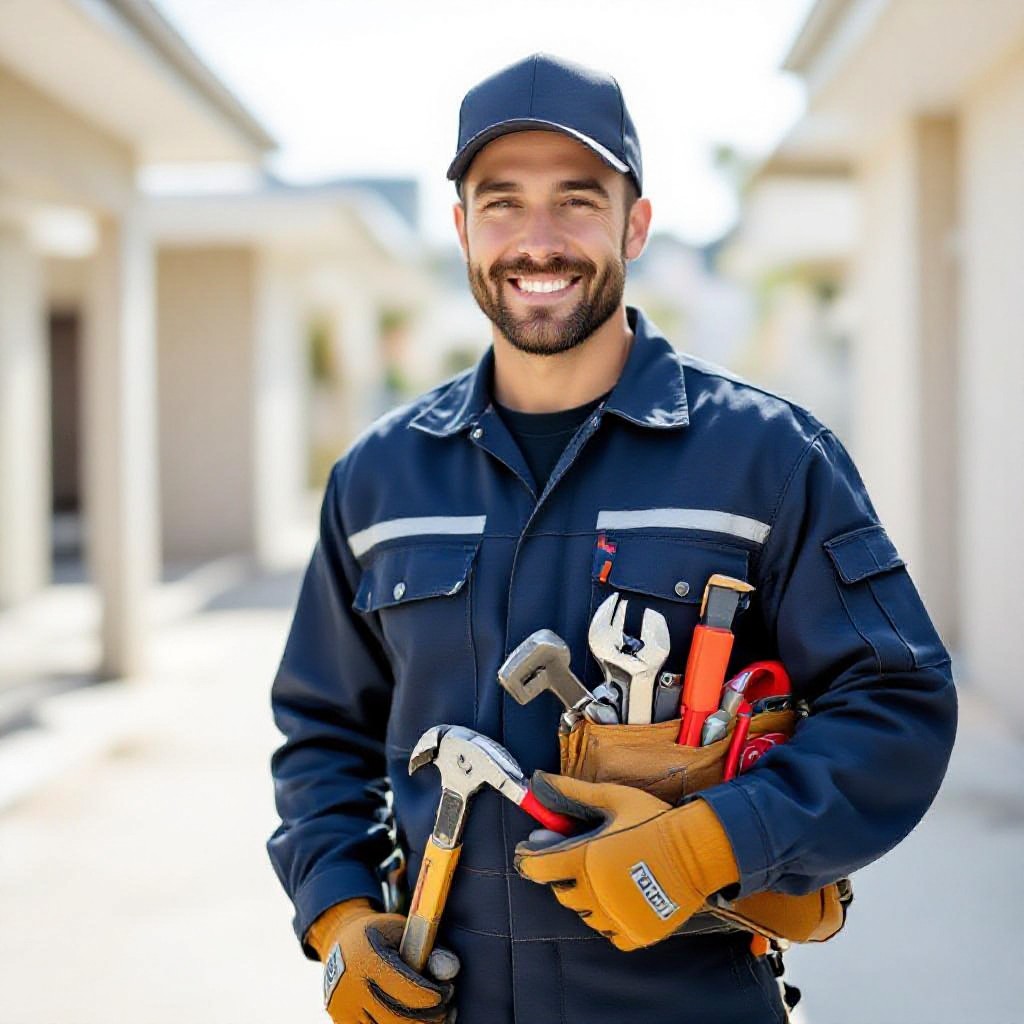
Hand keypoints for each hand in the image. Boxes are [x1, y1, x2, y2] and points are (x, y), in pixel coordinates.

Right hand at [307, 898, 459, 1023]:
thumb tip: (451, 970)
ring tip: (434, 1018)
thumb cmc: (379, 934)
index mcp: (367, 960)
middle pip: (398, 1021)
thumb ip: (429, 948)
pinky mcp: (343, 1023)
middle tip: (446, 1009)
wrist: (339, 941)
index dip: (433, 996)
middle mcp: (351, 990)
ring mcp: (344, 1011)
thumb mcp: (402, 930)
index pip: (407, 990)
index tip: (447, 991)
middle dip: (430, 1019)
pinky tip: (412, 1020)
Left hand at [514, 773, 738, 950]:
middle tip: (578, 856)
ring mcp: (616, 917)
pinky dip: (610, 918)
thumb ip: (572, 792)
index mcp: (586, 859)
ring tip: (604, 874)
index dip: (530, 859)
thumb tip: (541, 780)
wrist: (699, 849)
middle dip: (562, 873)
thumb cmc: (656, 821)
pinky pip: (609, 932)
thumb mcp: (613, 798)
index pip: (538, 868)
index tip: (531, 852)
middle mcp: (597, 892)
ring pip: (584, 913)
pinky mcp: (636, 933)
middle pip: (560, 891)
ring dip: (586, 896)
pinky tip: (621, 896)